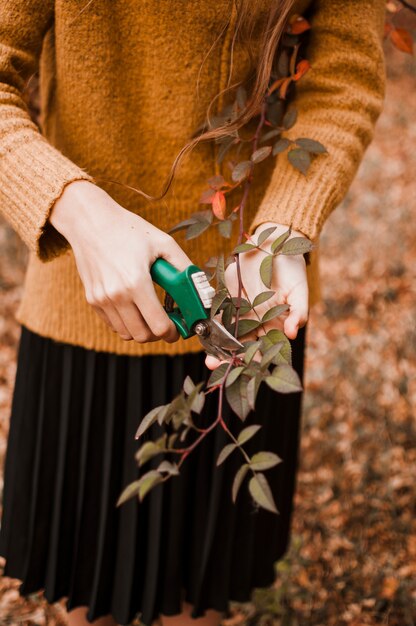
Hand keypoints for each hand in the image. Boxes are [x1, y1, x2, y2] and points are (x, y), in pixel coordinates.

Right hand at [49, 180, 192, 342]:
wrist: (89, 221)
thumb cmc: (127, 229)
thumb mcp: (162, 242)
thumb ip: (184, 266)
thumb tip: (198, 286)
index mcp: (136, 283)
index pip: (158, 327)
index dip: (173, 332)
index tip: (178, 327)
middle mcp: (116, 295)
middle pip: (142, 336)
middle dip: (158, 333)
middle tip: (166, 321)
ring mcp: (101, 299)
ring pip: (126, 333)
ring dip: (142, 329)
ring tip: (150, 313)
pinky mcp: (92, 299)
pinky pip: (113, 324)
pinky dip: (126, 322)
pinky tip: (134, 306)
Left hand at [205, 222, 308, 369]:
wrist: (275, 245)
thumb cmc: (291, 269)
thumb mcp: (300, 290)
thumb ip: (298, 312)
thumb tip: (292, 333)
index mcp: (274, 323)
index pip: (265, 346)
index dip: (257, 357)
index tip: (250, 367)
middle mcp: (255, 320)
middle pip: (242, 343)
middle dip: (231, 357)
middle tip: (219, 367)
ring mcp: (240, 309)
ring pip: (227, 332)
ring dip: (217, 346)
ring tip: (210, 359)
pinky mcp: (227, 297)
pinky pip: (218, 312)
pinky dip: (210, 323)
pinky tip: (204, 334)